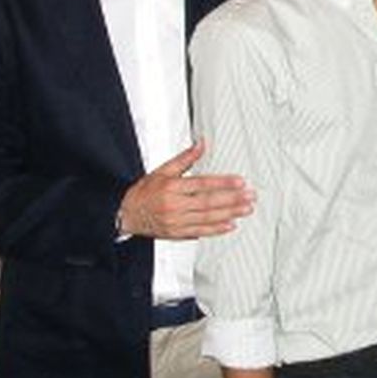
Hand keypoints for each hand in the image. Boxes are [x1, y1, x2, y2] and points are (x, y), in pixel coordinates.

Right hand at [117, 140, 254, 238]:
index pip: (202, 184)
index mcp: (171, 187)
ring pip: (207, 218)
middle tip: (250, 196)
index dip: (223, 183)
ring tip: (246, 209)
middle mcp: (174, 205)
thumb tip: (201, 144)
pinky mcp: (177, 233)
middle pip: (208, 202)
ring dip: (229, 214)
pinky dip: (216, 229)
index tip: (240, 182)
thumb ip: (185, 158)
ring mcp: (176, 221)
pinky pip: (200, 232)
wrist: (126, 215)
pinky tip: (230, 225)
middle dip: (232, 199)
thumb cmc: (144, 192)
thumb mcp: (162, 170)